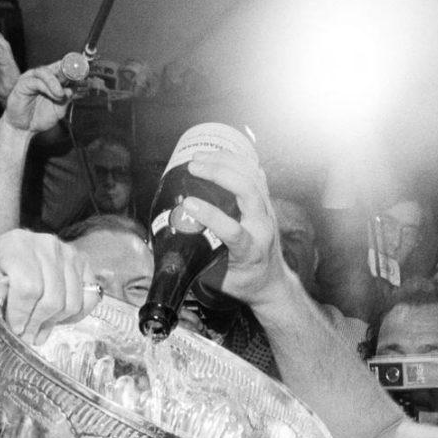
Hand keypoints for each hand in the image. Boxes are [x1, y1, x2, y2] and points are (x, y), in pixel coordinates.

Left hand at [0, 230, 98, 343]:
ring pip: (71, 302)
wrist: (14, 259)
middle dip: (37, 323)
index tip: (15, 328)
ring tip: (39, 330)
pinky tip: (57, 319)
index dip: (22, 313)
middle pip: (52, 298)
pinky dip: (75, 316)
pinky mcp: (85, 264)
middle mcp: (47, 244)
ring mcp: (70, 253)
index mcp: (16, 244)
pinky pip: (89, 299)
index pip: (28, 287)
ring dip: (54, 322)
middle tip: (27, 336)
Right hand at [4, 62, 72, 134]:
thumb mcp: (59, 109)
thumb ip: (66, 99)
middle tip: (78, 74)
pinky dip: (48, 88)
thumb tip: (73, 90)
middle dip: (68, 69)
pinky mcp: (23, 84)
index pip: (64, 70)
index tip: (86, 72)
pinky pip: (36, 81)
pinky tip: (55, 96)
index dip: (75, 69)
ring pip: (45, 71)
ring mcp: (32, 79)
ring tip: (62, 95)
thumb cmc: (40, 117)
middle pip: (55, 66)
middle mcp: (43, 77)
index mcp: (53, 81)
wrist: (25, 128)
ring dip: (56, 82)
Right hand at [176, 150, 291, 309]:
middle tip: (192, 167)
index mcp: (250, 251)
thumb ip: (195, 262)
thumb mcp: (217, 279)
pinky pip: (254, 174)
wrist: (271, 282)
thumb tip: (166, 247)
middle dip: (219, 173)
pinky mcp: (266, 203)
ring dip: (225, 162)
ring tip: (199, 157)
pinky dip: (236, 161)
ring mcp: (267, 213)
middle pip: (248, 191)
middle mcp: (262, 228)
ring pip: (252, 177)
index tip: (188, 205)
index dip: (211, 216)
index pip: (234, 231)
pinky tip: (217, 155)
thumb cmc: (243, 282)